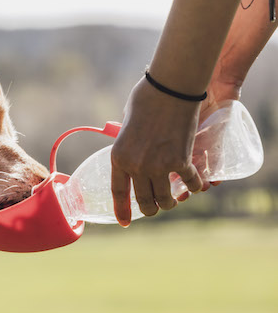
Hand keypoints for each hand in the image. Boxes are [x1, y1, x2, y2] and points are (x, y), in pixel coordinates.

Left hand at [110, 78, 204, 225]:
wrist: (168, 89)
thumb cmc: (145, 101)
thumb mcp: (126, 127)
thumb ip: (130, 145)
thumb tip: (134, 152)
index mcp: (118, 157)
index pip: (118, 192)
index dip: (122, 209)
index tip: (124, 223)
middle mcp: (136, 166)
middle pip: (143, 200)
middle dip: (150, 209)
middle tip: (154, 208)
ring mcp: (158, 166)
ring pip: (165, 199)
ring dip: (170, 202)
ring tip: (172, 200)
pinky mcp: (180, 162)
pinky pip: (188, 183)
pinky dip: (193, 186)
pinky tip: (195, 185)